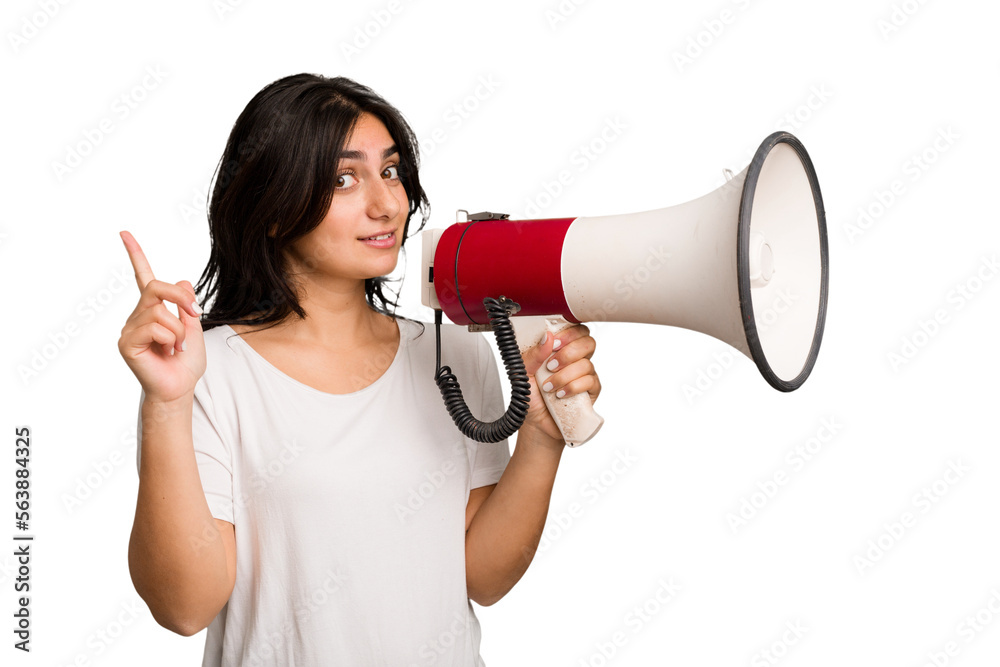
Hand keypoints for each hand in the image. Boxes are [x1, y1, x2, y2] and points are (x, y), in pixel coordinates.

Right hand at [117, 231, 206, 404]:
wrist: (179, 388)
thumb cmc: (185, 363)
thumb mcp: (194, 328)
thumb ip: (187, 306)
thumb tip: (184, 281)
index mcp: (153, 309)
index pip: (143, 277)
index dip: (135, 254)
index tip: (124, 233)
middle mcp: (137, 315)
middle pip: (157, 288)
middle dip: (181, 299)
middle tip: (195, 315)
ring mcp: (129, 328)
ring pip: (161, 312)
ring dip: (179, 332)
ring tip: (176, 349)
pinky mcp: (126, 342)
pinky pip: (155, 328)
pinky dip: (171, 341)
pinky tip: (166, 354)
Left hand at [519, 324, 600, 442]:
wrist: (536, 422)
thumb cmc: (531, 396)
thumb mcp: (523, 373)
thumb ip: (532, 355)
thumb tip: (546, 337)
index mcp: (560, 350)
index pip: (575, 330)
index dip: (569, 333)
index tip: (554, 343)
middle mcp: (574, 359)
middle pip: (587, 342)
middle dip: (568, 353)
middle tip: (550, 365)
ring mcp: (584, 375)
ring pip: (586, 364)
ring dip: (564, 375)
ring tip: (549, 387)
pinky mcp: (591, 391)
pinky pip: (590, 382)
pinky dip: (573, 387)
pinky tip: (560, 394)